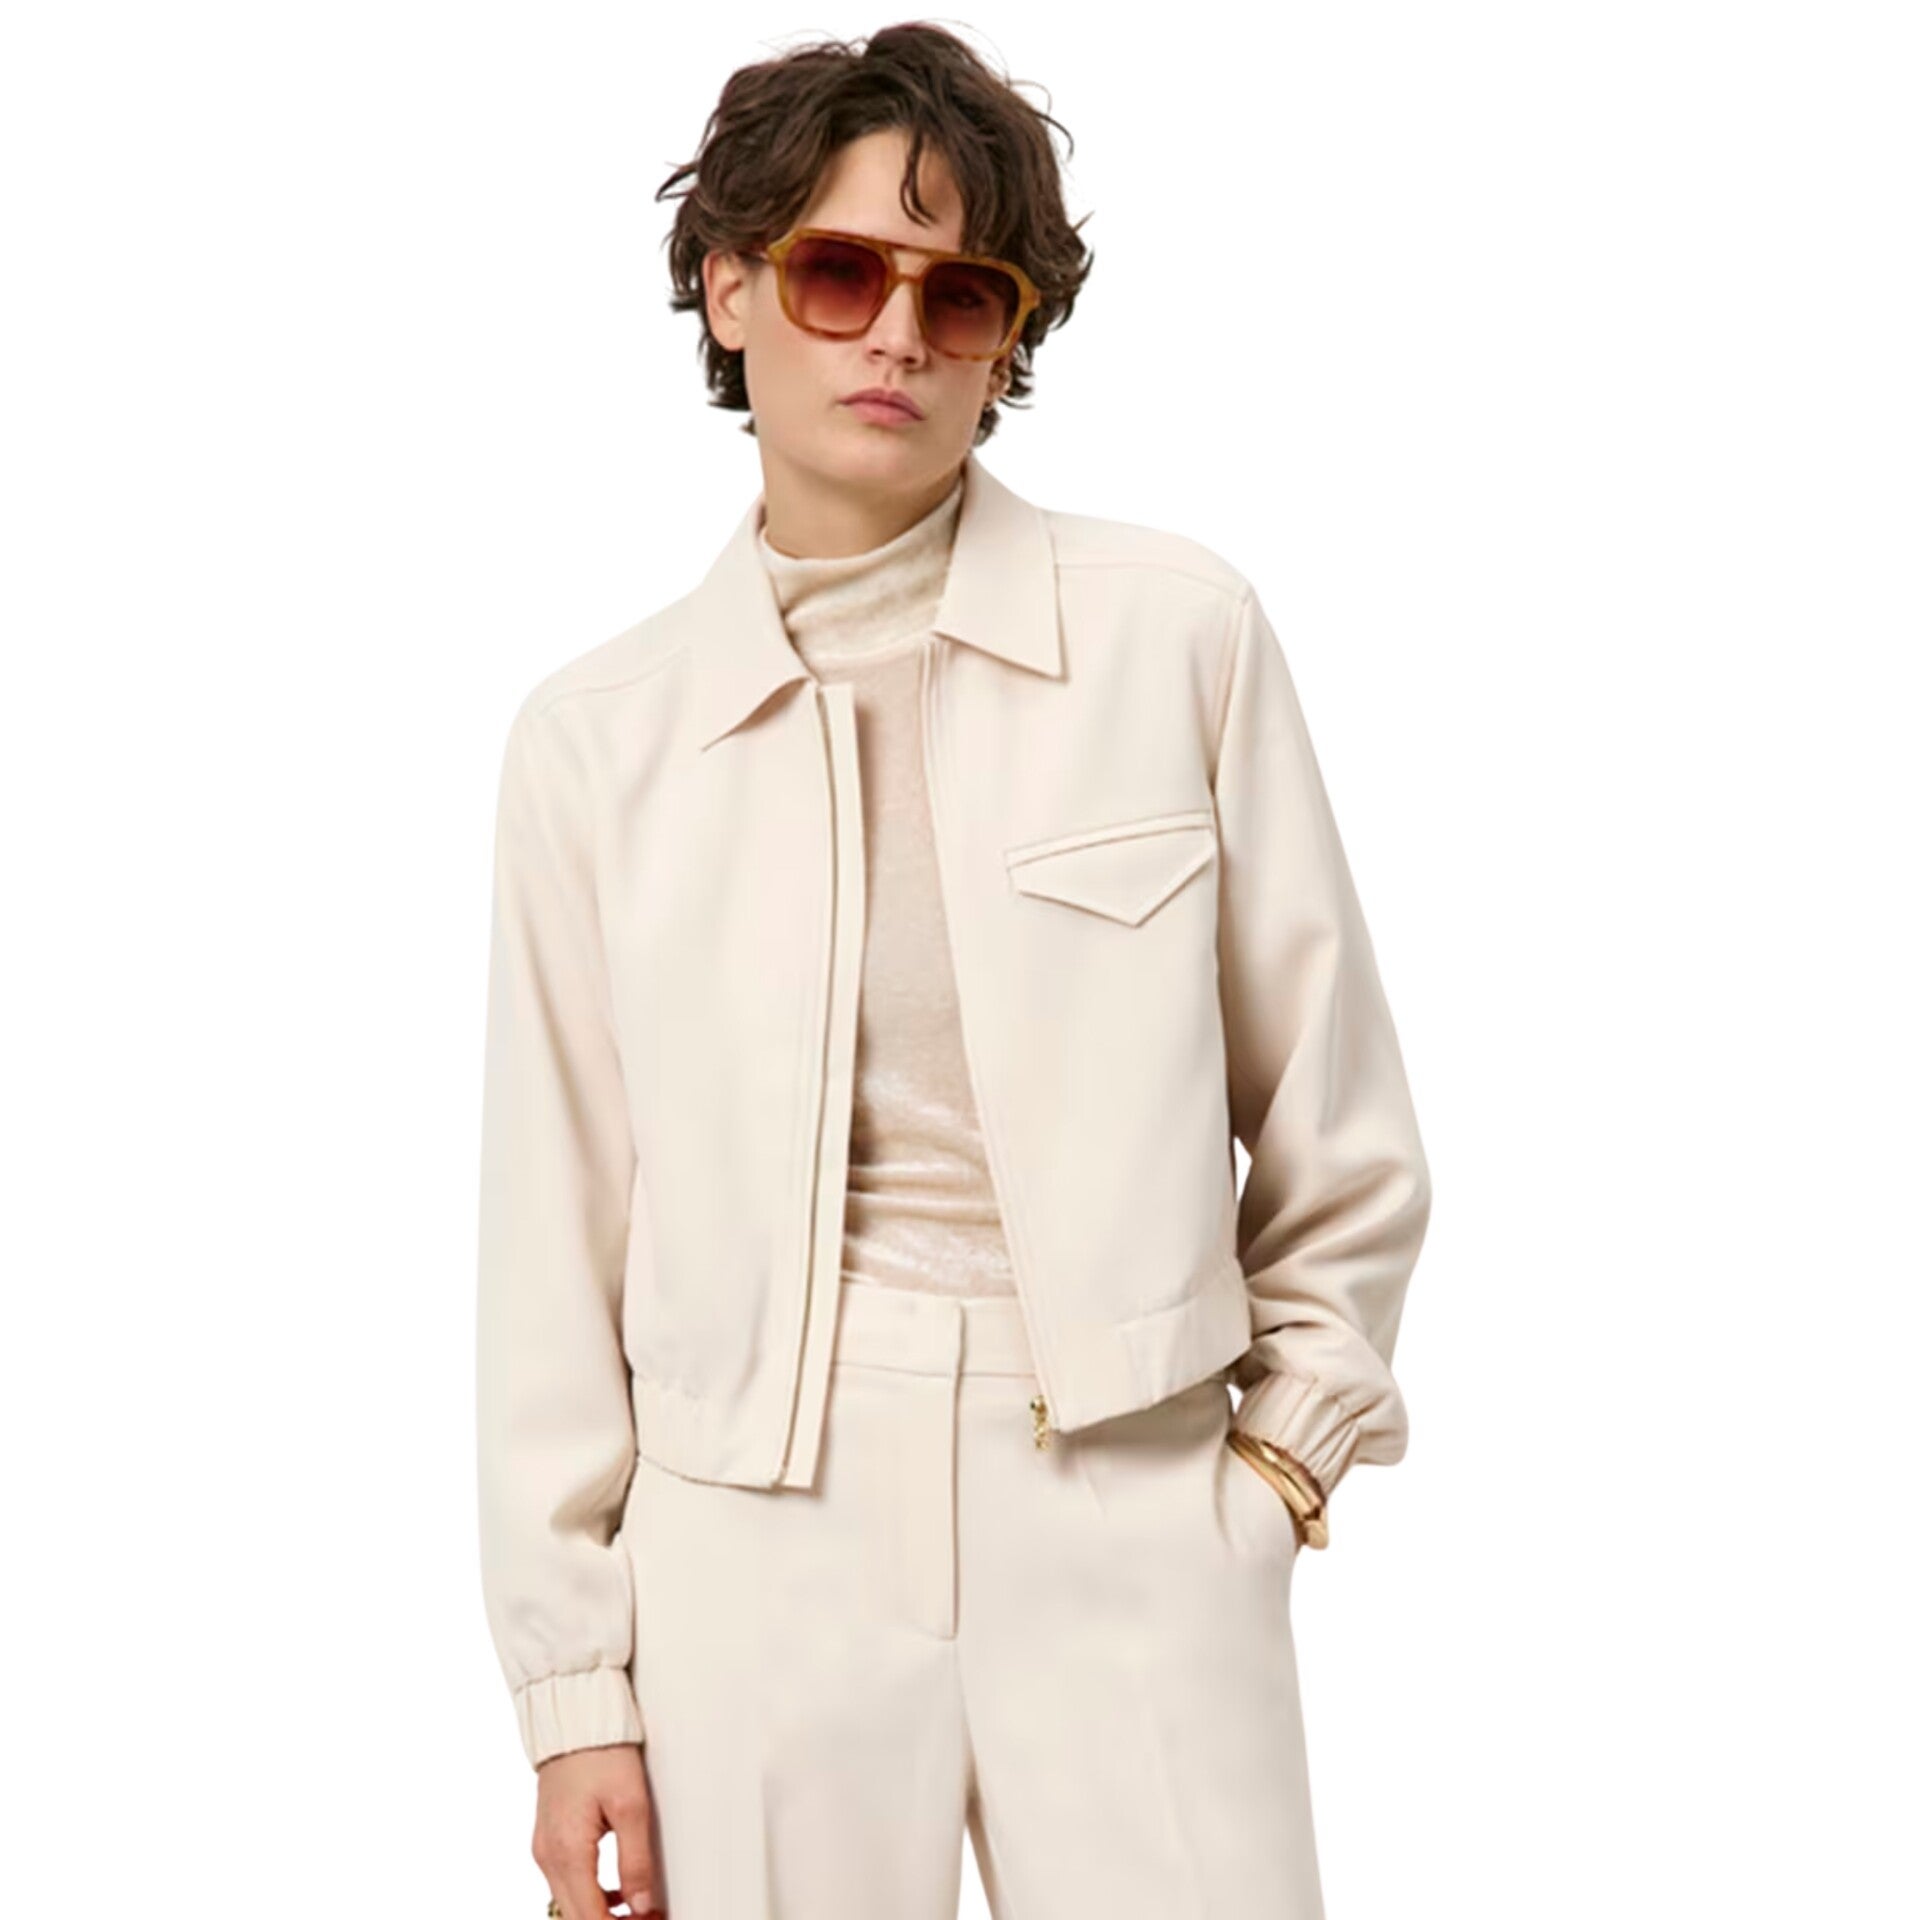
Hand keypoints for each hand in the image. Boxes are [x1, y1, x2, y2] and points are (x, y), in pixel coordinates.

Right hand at [532, 1742, 664, 1917]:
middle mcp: (548, 1857)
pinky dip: (589, 1896)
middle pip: (575, 1918)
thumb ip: (636, 1860)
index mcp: (567, 1852)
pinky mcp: (547, 1840)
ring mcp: (544, 1849)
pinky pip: (565, 1883)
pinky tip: (615, 1892)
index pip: (589, 1918)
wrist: (575, 1718)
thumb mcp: (631, 1804)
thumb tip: (642, 1906)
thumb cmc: (603, 1752)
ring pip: (568, 1905)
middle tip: (648, 1918)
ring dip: (600, 1914)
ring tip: (638, 1912)